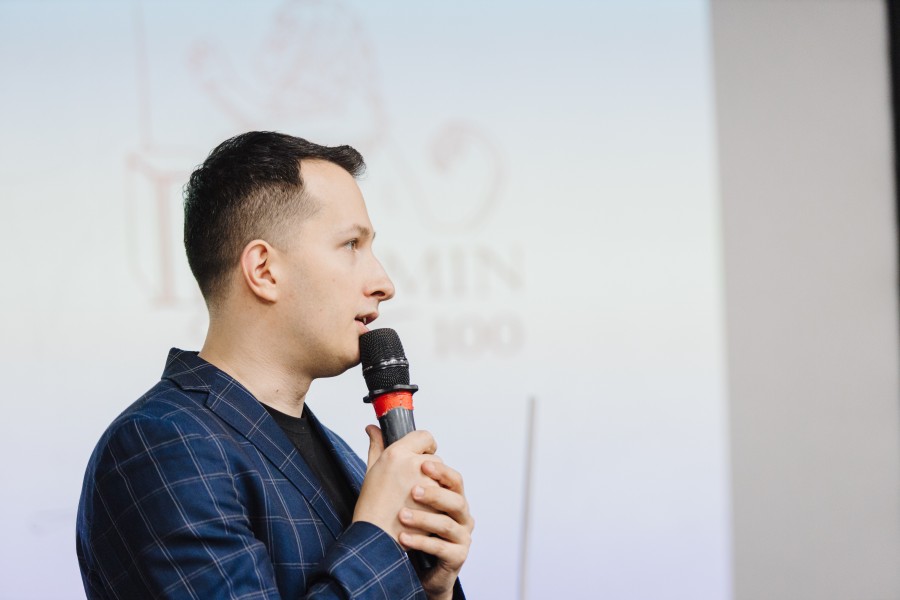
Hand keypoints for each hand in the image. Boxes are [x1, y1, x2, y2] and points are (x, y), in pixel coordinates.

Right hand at [352, 426, 440, 540]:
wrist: (376, 538)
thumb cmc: (371, 505)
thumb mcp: (371, 470)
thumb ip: (376, 445)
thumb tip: (373, 428)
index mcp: (396, 453)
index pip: (425, 436)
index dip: (425, 446)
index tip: (422, 455)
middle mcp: (413, 464)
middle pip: (435, 459)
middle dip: (428, 470)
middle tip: (413, 485)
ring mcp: (427, 483)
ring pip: (442, 477)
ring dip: (436, 486)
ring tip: (418, 500)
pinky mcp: (436, 501)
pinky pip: (446, 495)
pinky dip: (439, 502)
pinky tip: (426, 510)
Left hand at [398, 460, 473, 599]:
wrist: (407, 563)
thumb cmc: (405, 524)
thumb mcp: (394, 487)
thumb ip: (386, 457)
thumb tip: (372, 428)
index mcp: (450, 496)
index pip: (452, 477)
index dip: (440, 469)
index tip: (422, 462)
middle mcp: (460, 514)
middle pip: (456, 497)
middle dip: (435, 492)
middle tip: (413, 491)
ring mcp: (461, 536)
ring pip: (448, 523)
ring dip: (424, 518)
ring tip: (402, 515)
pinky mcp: (456, 556)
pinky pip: (442, 547)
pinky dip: (422, 541)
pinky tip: (402, 538)